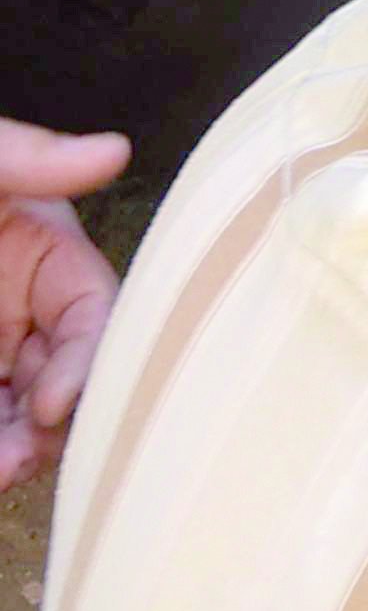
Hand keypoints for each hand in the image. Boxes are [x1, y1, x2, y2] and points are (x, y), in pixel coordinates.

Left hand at [0, 121, 126, 498]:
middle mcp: (19, 311)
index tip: (53, 402)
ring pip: (16, 411)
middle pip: (60, 377)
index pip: (89, 315)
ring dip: (14, 445)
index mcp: (44, 255)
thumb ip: (27, 158)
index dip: (86, 362)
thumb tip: (111, 151)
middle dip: (47, 425)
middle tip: (14, 459)